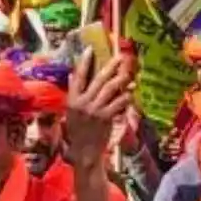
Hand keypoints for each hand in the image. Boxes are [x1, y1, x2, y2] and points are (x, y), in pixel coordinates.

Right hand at [65, 50, 133, 168]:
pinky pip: (118, 103)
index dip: (84, 62)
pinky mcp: (105, 118)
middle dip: (110, 67)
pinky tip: (130, 93)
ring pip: (109, 90)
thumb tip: (73, 74)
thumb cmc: (78, 129)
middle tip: (120, 58)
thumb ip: (73, 92)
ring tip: (128, 75)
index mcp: (73, 99)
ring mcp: (94, 110)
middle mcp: (82, 103)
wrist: (84, 150)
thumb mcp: (71, 110)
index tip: (91, 49)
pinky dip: (125, 97)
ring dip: (120, 81)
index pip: (78, 77)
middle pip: (98, 80)